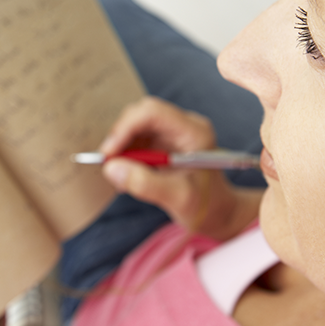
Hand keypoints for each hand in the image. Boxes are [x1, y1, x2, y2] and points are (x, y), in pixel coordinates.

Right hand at [100, 96, 239, 236]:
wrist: (217, 212)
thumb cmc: (204, 205)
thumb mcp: (177, 199)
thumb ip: (145, 184)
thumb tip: (111, 168)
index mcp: (193, 132)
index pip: (152, 113)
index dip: (125, 128)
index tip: (108, 154)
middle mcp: (182, 125)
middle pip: (140, 114)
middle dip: (119, 137)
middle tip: (107, 163)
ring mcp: (171, 132)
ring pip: (134, 126)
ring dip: (120, 148)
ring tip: (121, 177)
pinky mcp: (161, 142)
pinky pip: (134, 139)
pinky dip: (124, 156)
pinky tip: (129, 176)